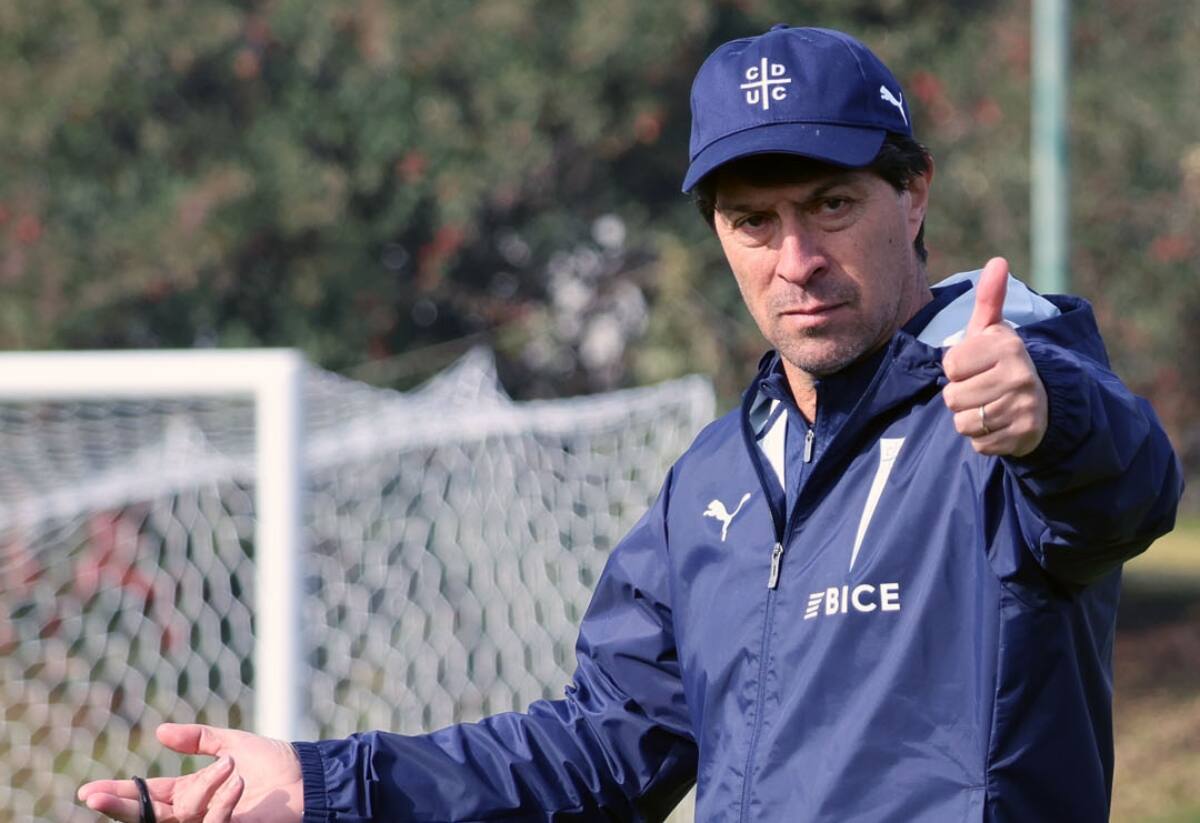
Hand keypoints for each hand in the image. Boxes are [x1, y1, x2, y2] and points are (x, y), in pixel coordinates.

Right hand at [77, 723, 302, 822]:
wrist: (310, 778)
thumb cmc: (276, 763)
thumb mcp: (232, 743)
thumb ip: (198, 739)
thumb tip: (159, 733)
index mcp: (192, 792)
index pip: (149, 796)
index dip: (122, 794)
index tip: (90, 791)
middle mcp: (196, 812)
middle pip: (149, 815)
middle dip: (123, 806)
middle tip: (95, 797)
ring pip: (184, 813)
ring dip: (206, 786)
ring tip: (232, 767)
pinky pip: (214, 821)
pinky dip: (223, 800)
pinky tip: (237, 781)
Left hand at [942, 256, 1047, 456]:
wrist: (1041, 402)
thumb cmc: (1001, 362)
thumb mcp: (993, 330)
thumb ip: (989, 298)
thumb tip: (998, 261)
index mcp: (1008, 346)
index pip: (949, 366)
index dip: (955, 369)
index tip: (975, 365)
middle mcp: (1020, 375)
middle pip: (952, 398)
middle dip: (960, 396)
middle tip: (982, 388)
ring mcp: (1024, 408)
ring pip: (963, 423)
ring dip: (969, 418)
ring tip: (989, 405)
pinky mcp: (1024, 436)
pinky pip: (978, 444)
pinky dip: (982, 438)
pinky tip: (998, 424)